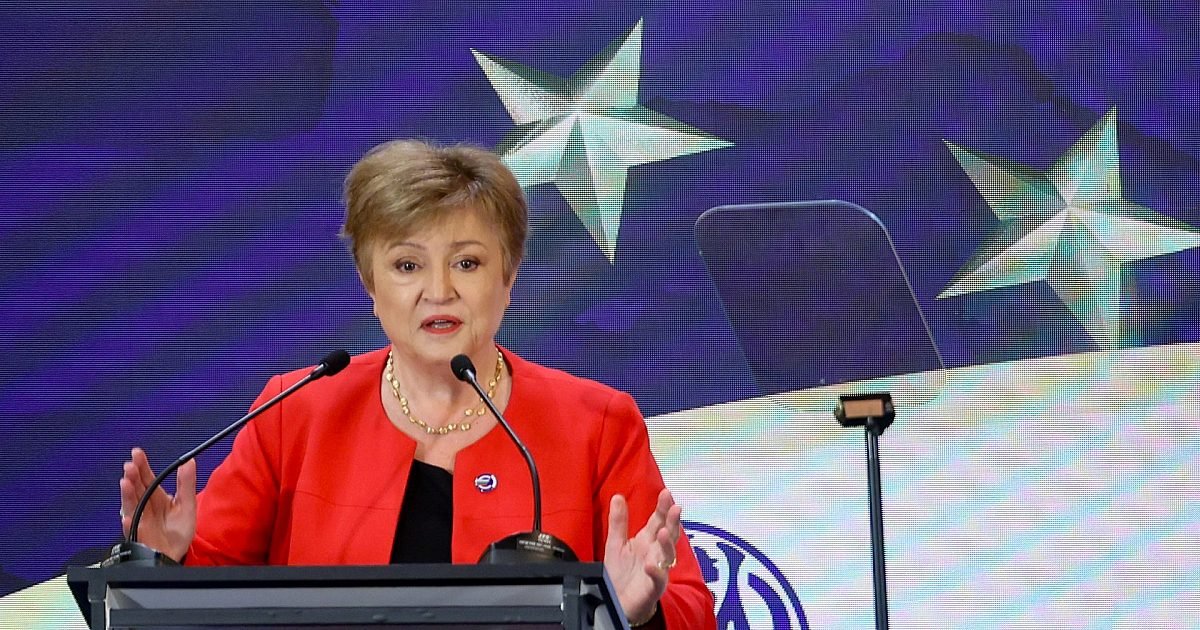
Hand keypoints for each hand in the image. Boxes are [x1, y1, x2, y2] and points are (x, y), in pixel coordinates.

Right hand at [119, 447, 196, 561]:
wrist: (175, 554)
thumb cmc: (178, 531)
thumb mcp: (187, 504)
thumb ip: (186, 483)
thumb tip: (189, 461)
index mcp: (157, 497)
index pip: (147, 478)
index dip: (142, 465)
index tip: (137, 453)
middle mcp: (146, 506)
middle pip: (137, 488)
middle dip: (132, 476)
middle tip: (130, 465)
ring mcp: (140, 520)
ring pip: (131, 505)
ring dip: (127, 494)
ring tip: (125, 483)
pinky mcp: (139, 535)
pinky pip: (132, 529)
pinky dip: (129, 523)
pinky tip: (127, 517)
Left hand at [604, 488, 681, 624]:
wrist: (617, 601)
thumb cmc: (620, 573)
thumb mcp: (616, 543)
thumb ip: (619, 521)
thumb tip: (618, 496)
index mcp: (647, 541)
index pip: (658, 520)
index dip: (663, 507)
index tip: (666, 493)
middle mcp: (655, 553)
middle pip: (668, 534)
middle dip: (672, 521)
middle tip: (675, 507)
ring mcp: (657, 569)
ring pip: (667, 555)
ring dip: (666, 544)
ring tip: (662, 532)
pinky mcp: (653, 587)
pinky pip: (658, 579)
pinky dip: (656, 572)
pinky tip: (650, 565)